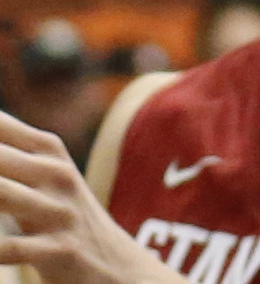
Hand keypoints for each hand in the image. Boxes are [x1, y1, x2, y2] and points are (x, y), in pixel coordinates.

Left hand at [0, 112, 165, 279]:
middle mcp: (56, 174)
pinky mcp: (59, 250)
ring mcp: (59, 212)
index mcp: (50, 150)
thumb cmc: (63, 216)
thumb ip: (12, 152)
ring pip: (1, 195)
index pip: (1, 127)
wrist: (115, 265)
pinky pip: (9, 249)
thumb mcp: (46, 177)